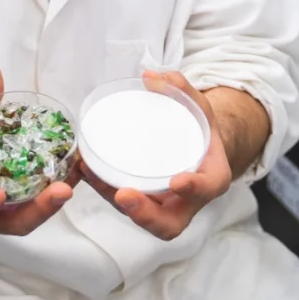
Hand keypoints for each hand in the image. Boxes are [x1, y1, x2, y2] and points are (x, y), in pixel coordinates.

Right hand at [0, 61, 76, 235]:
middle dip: (38, 210)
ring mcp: (1, 215)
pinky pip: (37, 205)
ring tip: (77, 177)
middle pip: (11, 224)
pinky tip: (76, 171)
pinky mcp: (18, 207)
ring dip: (55, 203)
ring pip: (29, 219)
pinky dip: (57, 191)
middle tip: (61, 190)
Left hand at [82, 70, 232, 241]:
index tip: (177, 181)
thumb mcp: (197, 105)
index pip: (206, 189)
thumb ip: (179, 89)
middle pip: (169, 223)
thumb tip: (150, 76)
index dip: (193, 189)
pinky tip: (86, 168)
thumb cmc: (199, 128)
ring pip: (141, 217)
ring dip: (114, 200)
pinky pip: (124, 203)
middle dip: (145, 214)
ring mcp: (164, 206)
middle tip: (124, 195)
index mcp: (212, 178)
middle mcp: (188, 201)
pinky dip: (104, 188)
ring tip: (93, 173)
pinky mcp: (144, 202)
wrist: (198, 146)